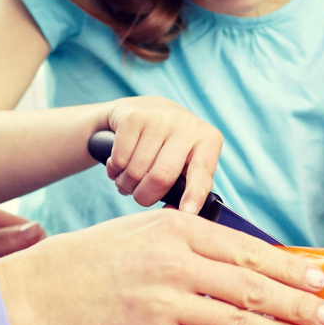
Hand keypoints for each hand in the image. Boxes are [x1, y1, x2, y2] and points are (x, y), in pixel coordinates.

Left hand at [0, 208, 44, 297]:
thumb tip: (38, 231)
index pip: (32, 230)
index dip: (35, 249)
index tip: (27, 271)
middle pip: (28, 246)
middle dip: (26, 263)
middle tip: (11, 282)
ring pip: (20, 261)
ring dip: (15, 274)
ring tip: (1, 288)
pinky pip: (9, 272)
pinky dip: (7, 282)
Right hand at [0, 209, 323, 324]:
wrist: (44, 291)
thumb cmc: (98, 258)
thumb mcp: (148, 229)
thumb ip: (196, 240)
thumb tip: (250, 260)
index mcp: (179, 230)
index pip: (249, 250)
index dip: (290, 268)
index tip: (320, 278)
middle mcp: (177, 265)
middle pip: (253, 288)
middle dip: (298, 305)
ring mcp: (166, 305)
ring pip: (239, 324)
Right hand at [102, 96, 222, 213]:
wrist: (145, 109)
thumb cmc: (169, 149)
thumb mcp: (186, 163)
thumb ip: (187, 190)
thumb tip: (181, 216)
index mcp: (208, 140)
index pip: (202, 173)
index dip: (194, 195)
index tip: (187, 212)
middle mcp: (187, 125)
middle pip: (161, 177)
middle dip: (145, 196)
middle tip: (140, 197)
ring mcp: (160, 118)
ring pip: (136, 171)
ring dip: (127, 185)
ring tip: (128, 181)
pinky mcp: (134, 116)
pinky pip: (119, 159)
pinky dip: (115, 171)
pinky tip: (119, 166)